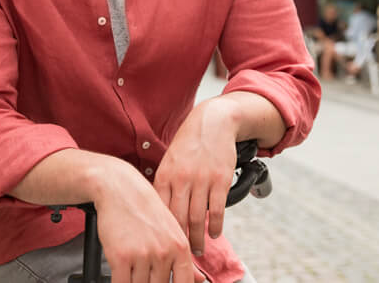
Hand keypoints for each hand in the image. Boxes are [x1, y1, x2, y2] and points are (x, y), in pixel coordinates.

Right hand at [93, 159, 205, 282]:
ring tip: (132, 267)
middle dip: (150, 282)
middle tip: (144, 269)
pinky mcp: (121, 257)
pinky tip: (120, 274)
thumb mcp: (172, 231)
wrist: (121, 189)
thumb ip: (185, 259)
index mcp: (180, 247)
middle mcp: (164, 252)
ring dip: (134, 281)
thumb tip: (200, 281)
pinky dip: (120, 282)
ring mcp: (143, 255)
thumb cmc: (145, 210)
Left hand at [153, 98, 238, 259]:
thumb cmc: (189, 144)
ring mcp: (201, 179)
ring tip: (198, 250)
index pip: (160, 212)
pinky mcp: (220, 179)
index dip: (161, 233)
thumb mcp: (169, 160)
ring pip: (197, 218)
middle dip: (179, 242)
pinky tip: (215, 233)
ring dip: (198, 238)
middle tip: (181, 257)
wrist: (212, 122)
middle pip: (177, 220)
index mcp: (165, 175)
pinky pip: (217, 209)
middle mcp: (181, 179)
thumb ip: (165, 185)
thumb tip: (158, 212)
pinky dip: (216, 225)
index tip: (162, 246)